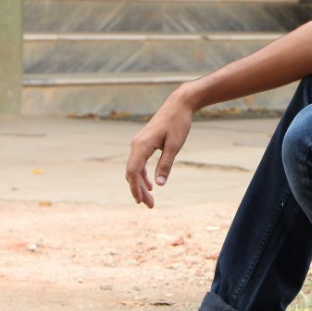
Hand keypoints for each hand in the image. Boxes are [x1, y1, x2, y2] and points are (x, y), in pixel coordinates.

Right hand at [125, 92, 193, 207]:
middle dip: (139, 190)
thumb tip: (160, 185)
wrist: (179, 104)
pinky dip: (143, 175)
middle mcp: (136, 144)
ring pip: (135, 169)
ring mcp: (139, 143)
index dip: (135, 188)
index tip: (141, 201)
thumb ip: (166, 164)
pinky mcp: (144, 143)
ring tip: (149, 200)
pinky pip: (139, 162)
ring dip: (141, 184)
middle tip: (149, 206)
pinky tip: (151, 185)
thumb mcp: (175, 146)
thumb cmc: (178, 123)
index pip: (133, 171)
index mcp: (142, 145)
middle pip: (132, 172)